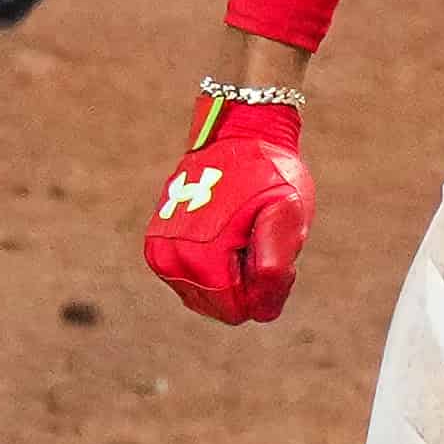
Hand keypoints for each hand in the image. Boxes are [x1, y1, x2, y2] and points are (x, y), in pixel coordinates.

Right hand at [142, 88, 312, 325]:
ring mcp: (159, 254)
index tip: (272, 247)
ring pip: (205, 297)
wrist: (236, 132)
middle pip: (220, 307)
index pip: (239, 311)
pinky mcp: (156, 247)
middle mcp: (171, 260)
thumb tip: (259, 308)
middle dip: (245, 282)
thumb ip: (276, 259)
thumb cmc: (268, 172)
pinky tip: (225, 233)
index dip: (265, 288)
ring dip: (229, 274)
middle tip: (257, 235)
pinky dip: (212, 266)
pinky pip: (193, 280)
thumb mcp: (286, 211)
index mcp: (202, 258)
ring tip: (240, 231)